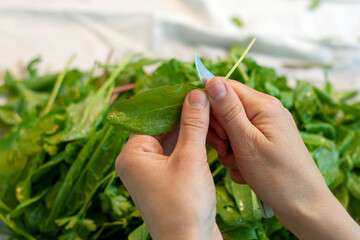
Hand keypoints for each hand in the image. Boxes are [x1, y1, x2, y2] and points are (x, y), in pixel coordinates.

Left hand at [115, 89, 221, 239]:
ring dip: (190, 129)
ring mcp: (152, 172)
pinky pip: (177, 153)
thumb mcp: (190, 159)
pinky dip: (192, 144)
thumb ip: (192, 124)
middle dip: (184, 115)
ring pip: (171, 140)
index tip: (192, 88)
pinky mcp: (167, 180)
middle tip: (205, 99)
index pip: (150, 116)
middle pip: (161, 127)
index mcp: (132, 154)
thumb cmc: (185, 206)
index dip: (172, 101)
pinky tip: (207, 134)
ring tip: (210, 113)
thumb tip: (196, 94)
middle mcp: (138, 162)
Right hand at [204, 77, 359, 239]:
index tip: (210, 128)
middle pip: (226, 109)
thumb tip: (211, 80)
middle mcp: (265, 112)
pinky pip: (240, 143)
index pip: (225, 88)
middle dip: (220, 131)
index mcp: (263, 105)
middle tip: (227, 149)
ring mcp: (266, 128)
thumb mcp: (247, 141)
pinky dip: (238, 157)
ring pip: (230, 129)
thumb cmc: (277, 175)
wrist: (304, 205)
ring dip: (228, 148)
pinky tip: (246, 170)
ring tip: (239, 164)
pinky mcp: (265, 143)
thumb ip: (228, 110)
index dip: (211, 105)